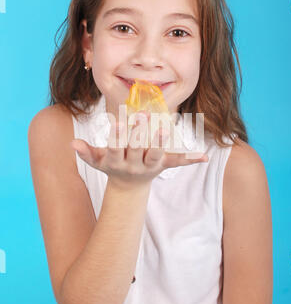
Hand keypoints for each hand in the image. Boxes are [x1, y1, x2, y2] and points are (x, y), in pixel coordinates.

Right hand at [70, 111, 208, 187]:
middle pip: (137, 150)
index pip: (116, 150)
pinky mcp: (164, 166)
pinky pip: (177, 162)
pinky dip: (190, 159)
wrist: (129, 186)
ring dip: (159, 142)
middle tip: (142, 117)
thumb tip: (72, 144)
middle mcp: (134, 165)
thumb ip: (85, 153)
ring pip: (156, 155)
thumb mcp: (97, 162)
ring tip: (162, 128)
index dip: (117, 137)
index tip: (118, 123)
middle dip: (139, 135)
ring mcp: (150, 166)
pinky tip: (204, 157)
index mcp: (117, 162)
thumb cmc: (111, 166)